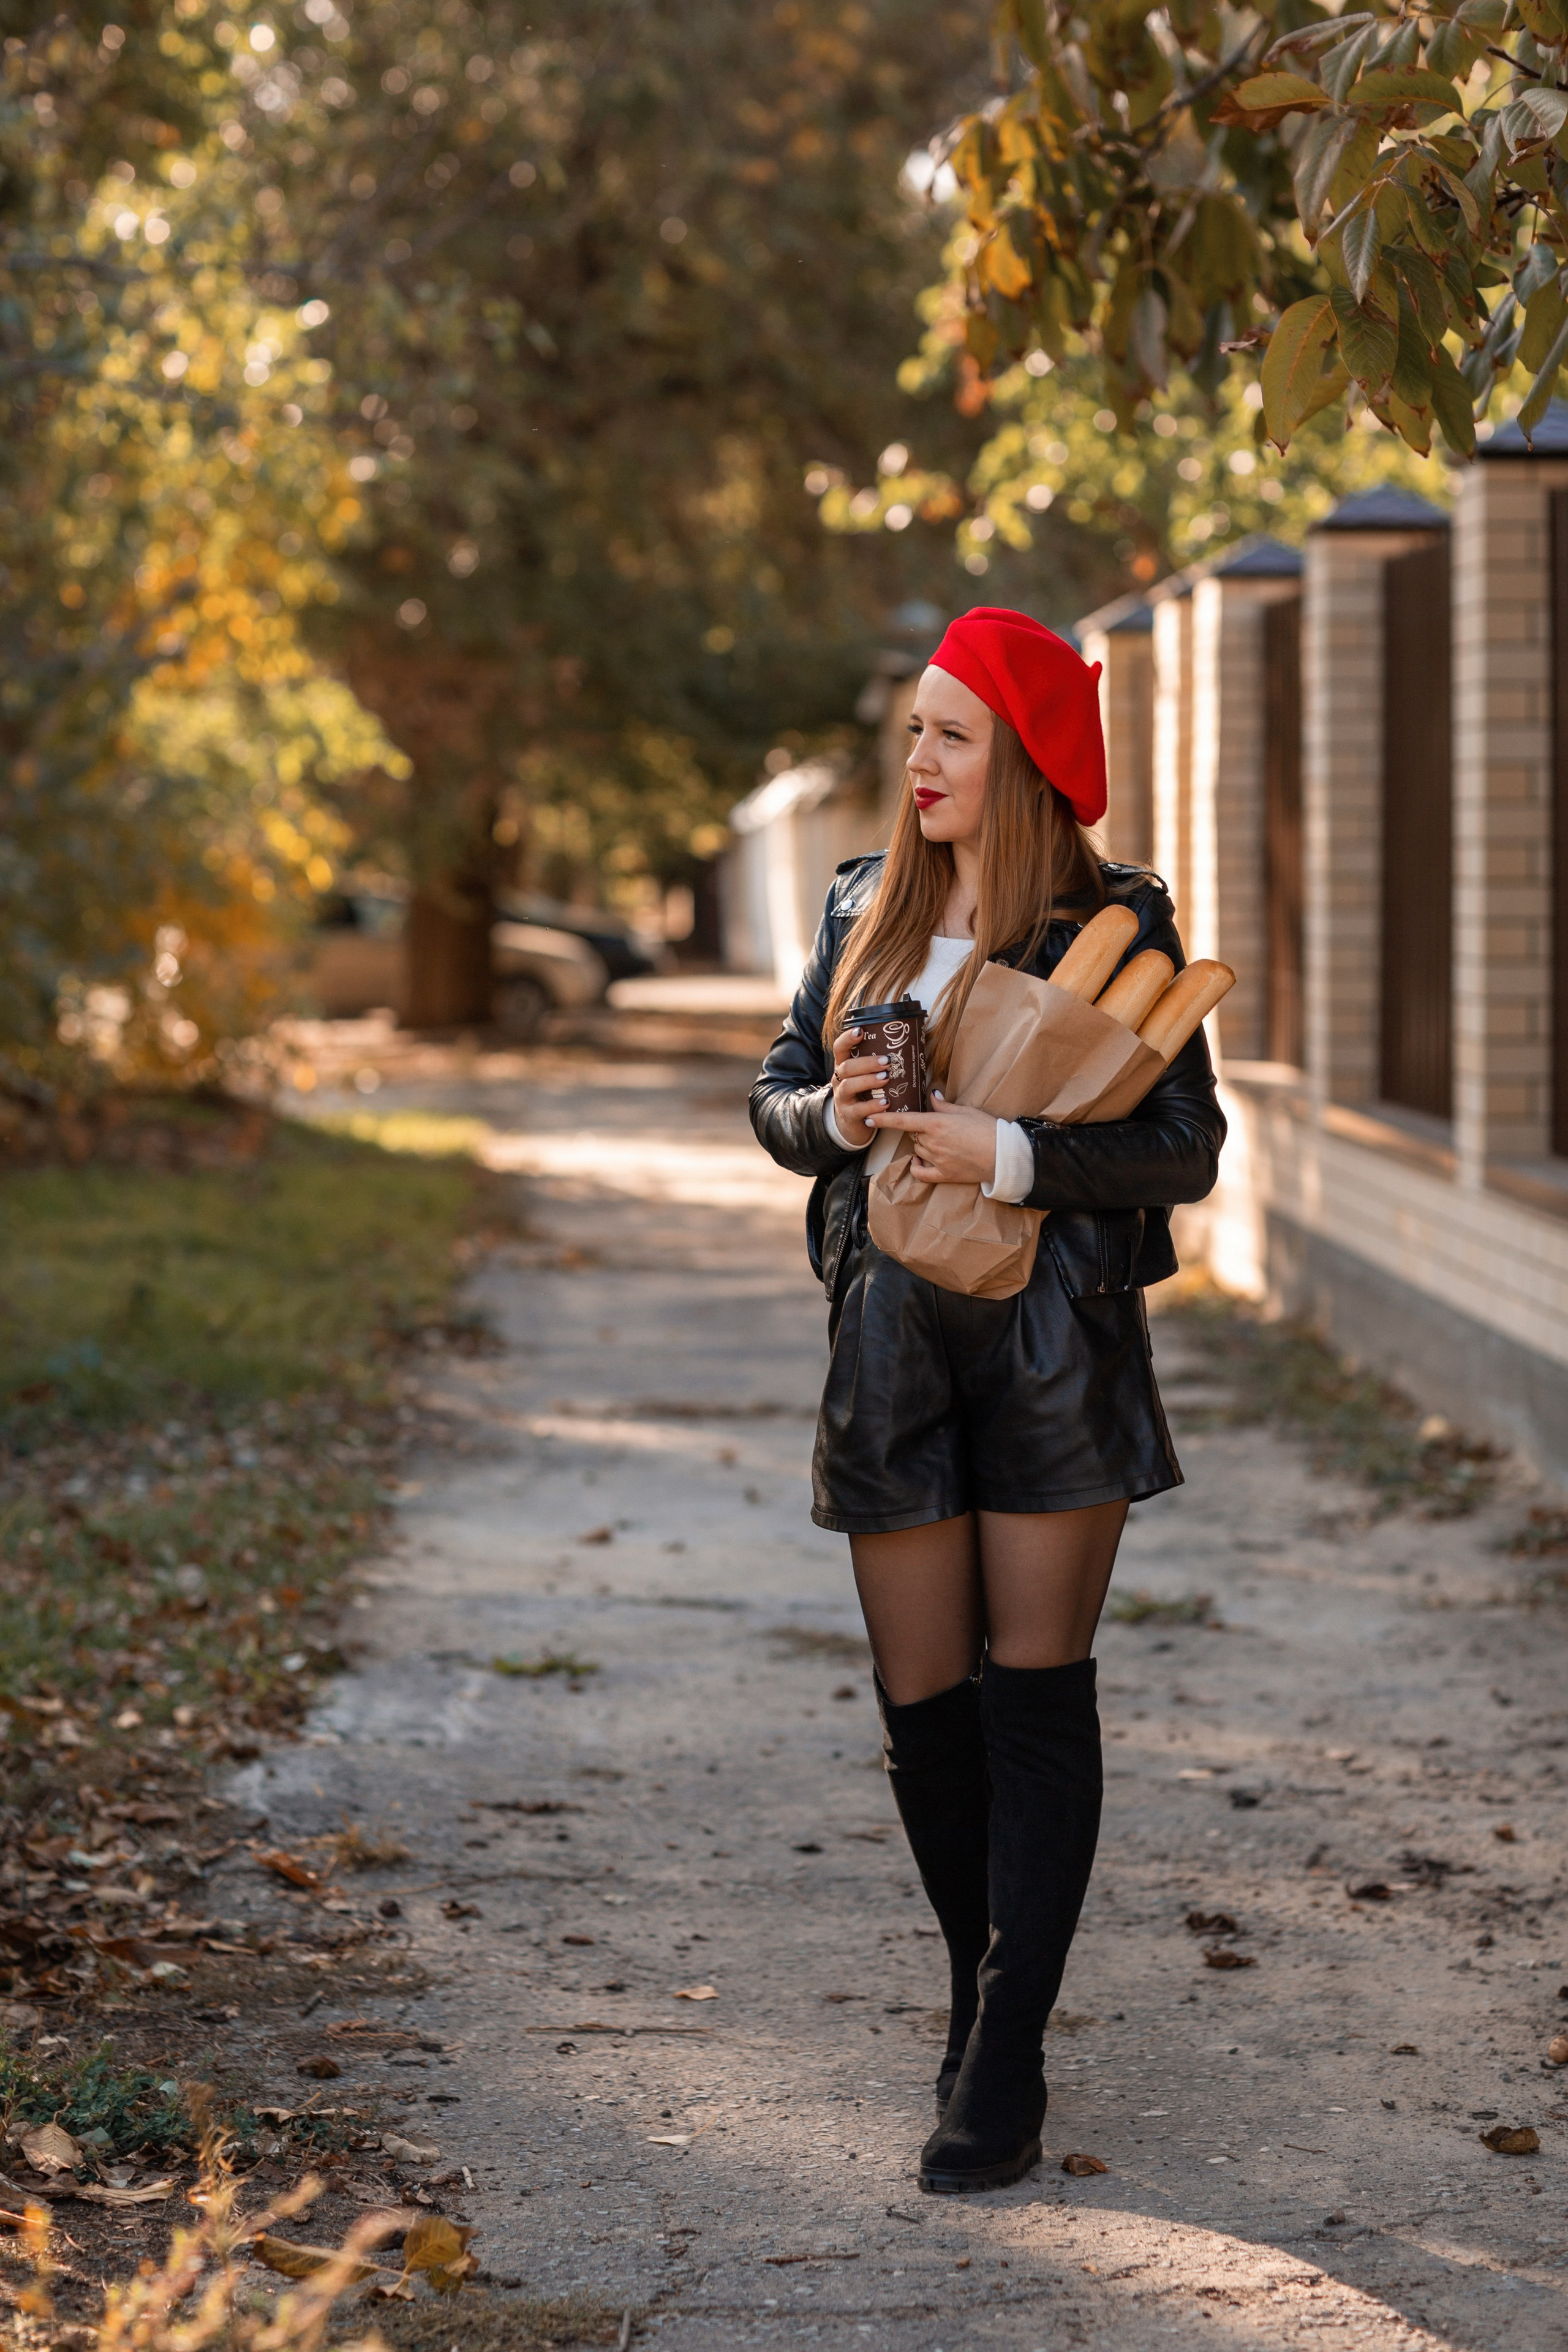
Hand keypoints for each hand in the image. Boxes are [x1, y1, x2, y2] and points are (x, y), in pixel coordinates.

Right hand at [830, 1024, 888, 1148]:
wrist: (853, 1121)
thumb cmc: (866, 1092)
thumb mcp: (866, 1076)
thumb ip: (879, 1063)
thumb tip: (911, 1043)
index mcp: (844, 1066)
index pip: (839, 1048)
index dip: (847, 1039)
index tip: (860, 1031)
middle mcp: (840, 1080)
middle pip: (846, 1067)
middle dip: (866, 1063)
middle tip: (886, 1061)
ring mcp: (842, 1098)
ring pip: (849, 1086)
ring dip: (868, 1081)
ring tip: (885, 1079)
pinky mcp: (848, 1115)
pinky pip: (858, 1110)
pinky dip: (872, 1106)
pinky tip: (885, 1103)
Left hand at [868, 1092, 998, 1184]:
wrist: (1004, 1155)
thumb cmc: (988, 1129)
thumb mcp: (966, 1111)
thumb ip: (944, 1105)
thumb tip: (931, 1094)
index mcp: (937, 1124)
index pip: (903, 1121)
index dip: (884, 1119)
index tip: (870, 1118)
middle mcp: (933, 1142)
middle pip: (913, 1135)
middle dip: (918, 1130)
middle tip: (936, 1127)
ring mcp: (937, 1160)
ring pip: (918, 1150)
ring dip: (922, 1145)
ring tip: (941, 1142)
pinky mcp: (944, 1175)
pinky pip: (921, 1173)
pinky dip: (918, 1167)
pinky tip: (919, 1162)